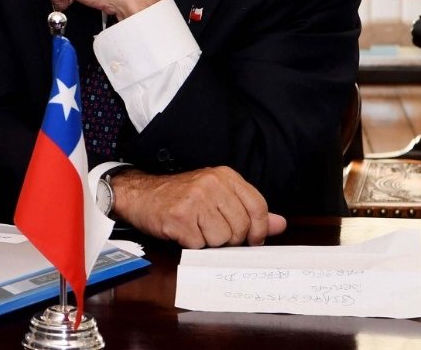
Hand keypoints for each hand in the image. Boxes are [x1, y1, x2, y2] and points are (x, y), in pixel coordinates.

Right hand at [110, 166, 286, 247]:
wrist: (139, 194)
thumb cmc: (180, 197)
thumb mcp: (218, 196)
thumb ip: (249, 210)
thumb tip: (280, 224)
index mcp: (225, 176)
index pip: (258, 207)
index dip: (258, 229)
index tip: (251, 239)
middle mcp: (211, 184)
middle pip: (241, 228)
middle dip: (229, 238)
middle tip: (211, 230)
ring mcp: (195, 200)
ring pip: (222, 239)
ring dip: (209, 241)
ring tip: (195, 228)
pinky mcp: (179, 217)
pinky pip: (200, 245)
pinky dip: (192, 244)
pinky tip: (182, 231)